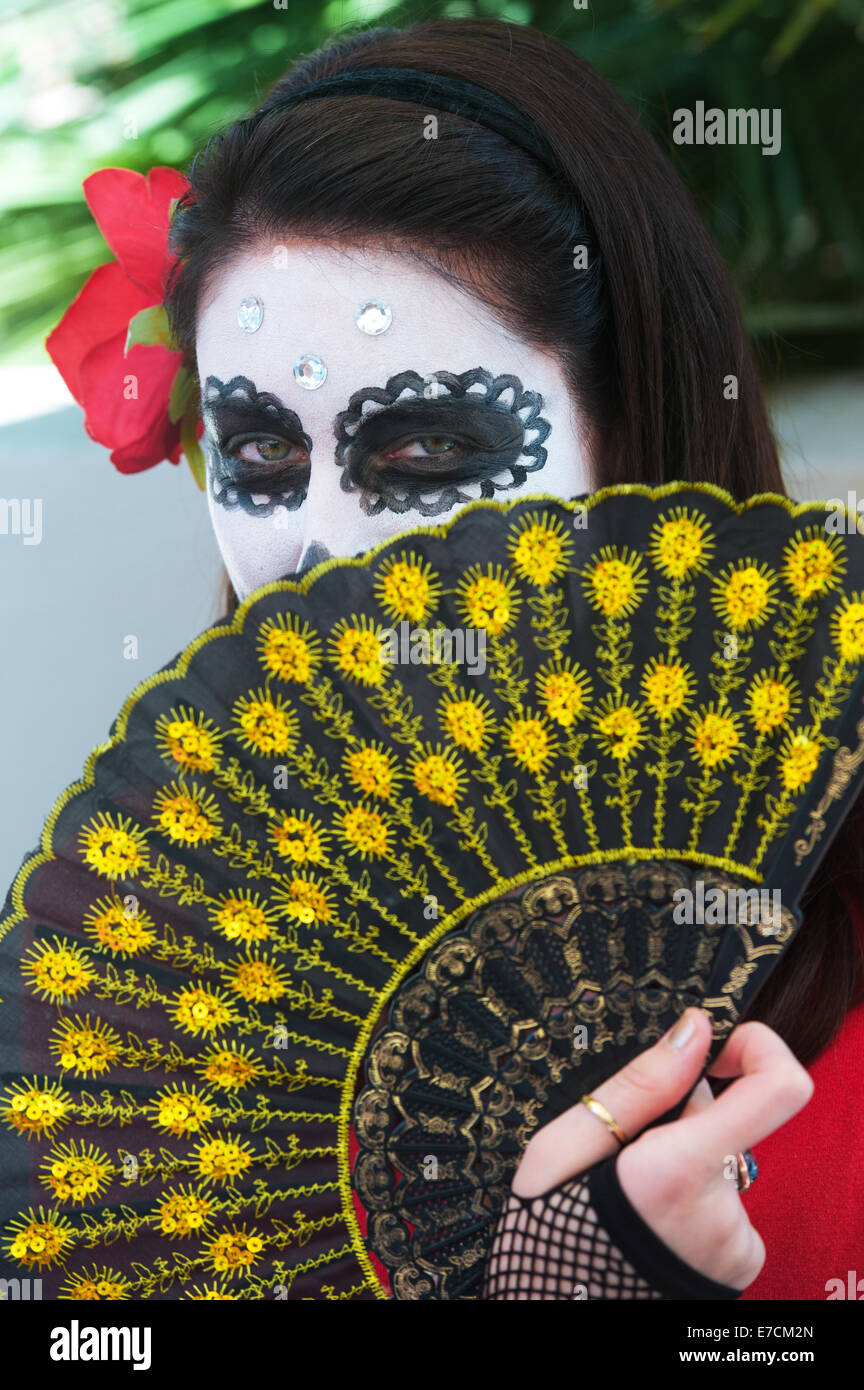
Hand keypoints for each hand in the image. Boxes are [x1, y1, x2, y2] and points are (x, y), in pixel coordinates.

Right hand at [512, 1008, 813, 1289]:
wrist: (552, 1319)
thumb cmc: (544, 1237)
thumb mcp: (562, 1146)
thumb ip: (639, 1085)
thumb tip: (695, 1028)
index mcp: (675, 1172)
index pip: (778, 1089)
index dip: (760, 1048)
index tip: (719, 1045)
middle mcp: (720, 1210)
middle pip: (726, 1122)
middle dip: (681, 1118)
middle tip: (625, 1149)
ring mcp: (734, 1243)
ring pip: (720, 1164)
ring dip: (681, 1165)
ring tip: (628, 1198)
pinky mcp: (740, 1265)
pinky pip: (725, 1204)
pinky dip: (690, 1202)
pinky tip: (649, 1223)